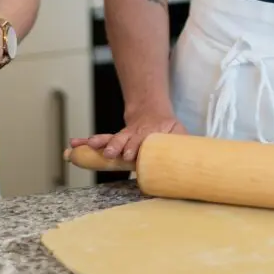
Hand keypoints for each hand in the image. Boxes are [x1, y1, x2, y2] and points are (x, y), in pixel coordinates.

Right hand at [70, 106, 186, 162]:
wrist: (152, 114)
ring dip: (98, 142)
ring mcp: (123, 137)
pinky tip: (73, 145)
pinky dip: (85, 143)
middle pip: (125, 139)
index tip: (130, 155)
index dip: (136, 147)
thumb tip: (199, 160)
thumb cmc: (167, 131)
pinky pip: (99, 140)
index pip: (143, 140)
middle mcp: (134, 135)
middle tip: (110, 153)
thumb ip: (185, 145)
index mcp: (150, 134)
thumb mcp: (179, 133)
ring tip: (86, 146)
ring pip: (110, 138)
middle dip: (117, 146)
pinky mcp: (114, 139)